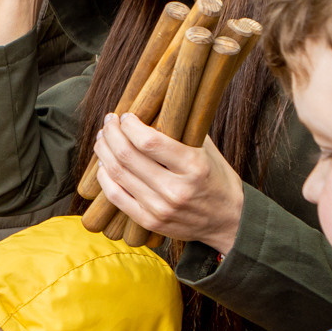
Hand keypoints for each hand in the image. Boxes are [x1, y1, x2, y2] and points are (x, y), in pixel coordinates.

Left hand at [94, 112, 246, 252]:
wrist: (229, 222)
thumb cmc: (217, 180)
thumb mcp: (209, 152)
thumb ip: (183, 132)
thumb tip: (153, 109)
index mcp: (194, 167)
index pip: (149, 142)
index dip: (129, 126)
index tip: (125, 116)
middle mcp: (176, 189)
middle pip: (128, 156)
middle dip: (111, 134)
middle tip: (108, 123)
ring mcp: (160, 208)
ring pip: (118, 174)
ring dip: (104, 152)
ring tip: (103, 139)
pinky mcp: (149, 221)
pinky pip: (116, 196)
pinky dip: (104, 177)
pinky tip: (104, 164)